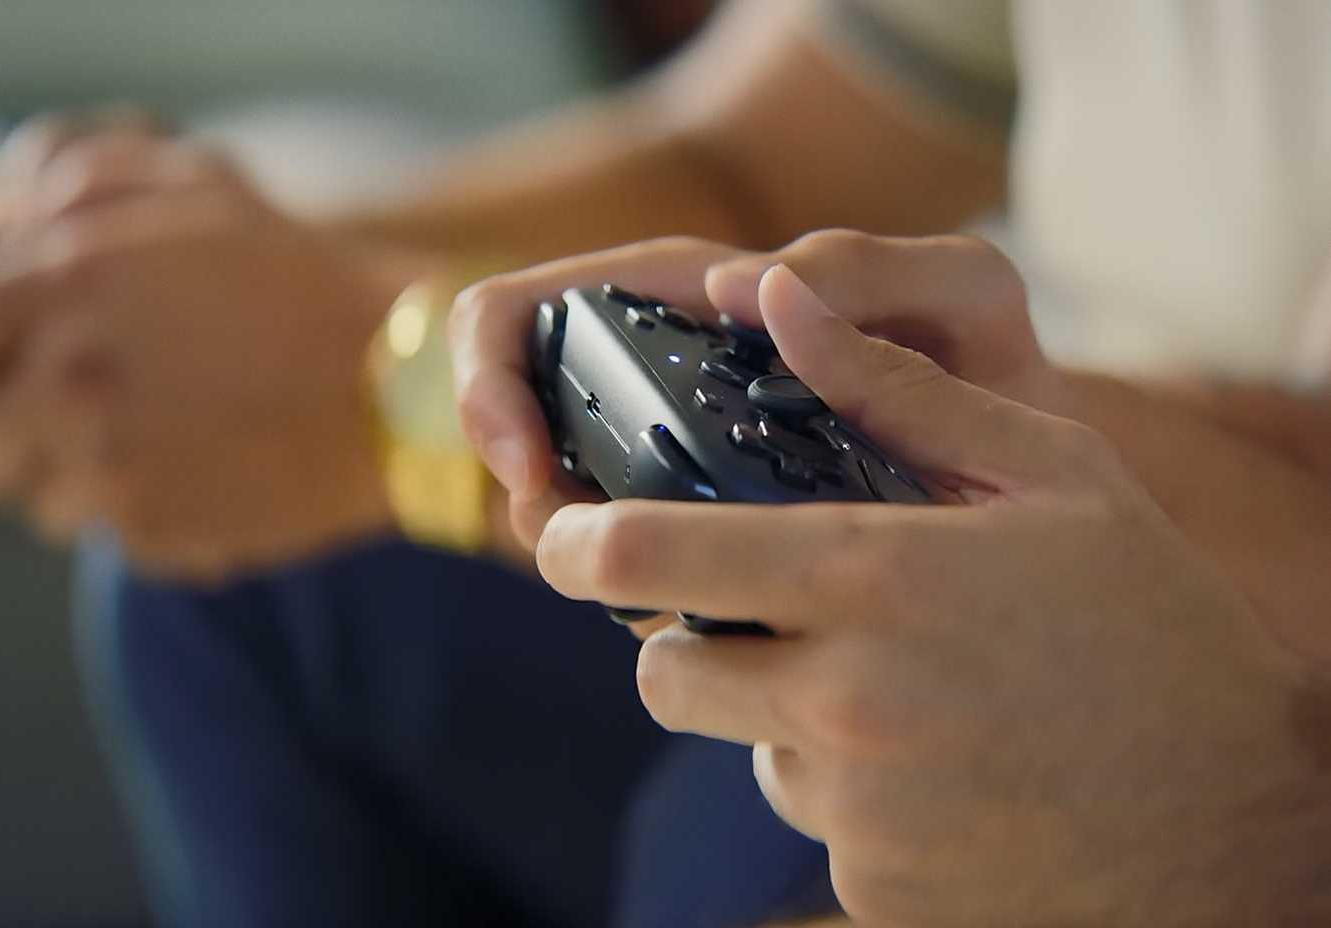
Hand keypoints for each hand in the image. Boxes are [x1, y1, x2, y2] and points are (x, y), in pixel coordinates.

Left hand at [0, 121, 397, 578]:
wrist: (405, 382)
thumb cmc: (295, 275)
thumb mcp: (180, 193)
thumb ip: (56, 202)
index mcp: (62, 290)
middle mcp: (70, 387)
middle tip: (22, 412)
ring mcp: (114, 473)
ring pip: (28, 499)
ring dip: (62, 469)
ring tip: (143, 427)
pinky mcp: (159, 535)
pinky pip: (104, 529)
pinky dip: (130, 502)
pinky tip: (197, 458)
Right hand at [449, 231, 1066, 546]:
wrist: (1054, 485)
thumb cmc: (1000, 368)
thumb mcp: (960, 293)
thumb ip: (871, 268)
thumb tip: (733, 288)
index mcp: (692, 302)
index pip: (527, 309)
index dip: (490, 375)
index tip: (524, 455)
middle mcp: (667, 378)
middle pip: (523, 413)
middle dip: (520, 475)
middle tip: (565, 536)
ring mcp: (680, 463)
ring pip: (570, 499)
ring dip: (573, 543)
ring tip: (634, 585)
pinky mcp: (710, 541)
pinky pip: (635, 564)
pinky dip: (636, 591)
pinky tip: (692, 619)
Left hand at [534, 264, 1330, 925]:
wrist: (1237, 826)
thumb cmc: (1152, 624)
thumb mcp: (1049, 474)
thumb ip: (895, 385)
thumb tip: (776, 297)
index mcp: (873, 579)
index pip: (648, 556)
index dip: (578, 542)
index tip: (562, 534)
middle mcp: (845, 701)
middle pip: (665, 670)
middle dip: (685, 638)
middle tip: (760, 615)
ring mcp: (857, 810)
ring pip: (743, 744)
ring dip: (781, 713)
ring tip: (901, 688)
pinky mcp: (871, 888)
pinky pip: (809, 816)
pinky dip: (848, 789)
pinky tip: (941, 765)